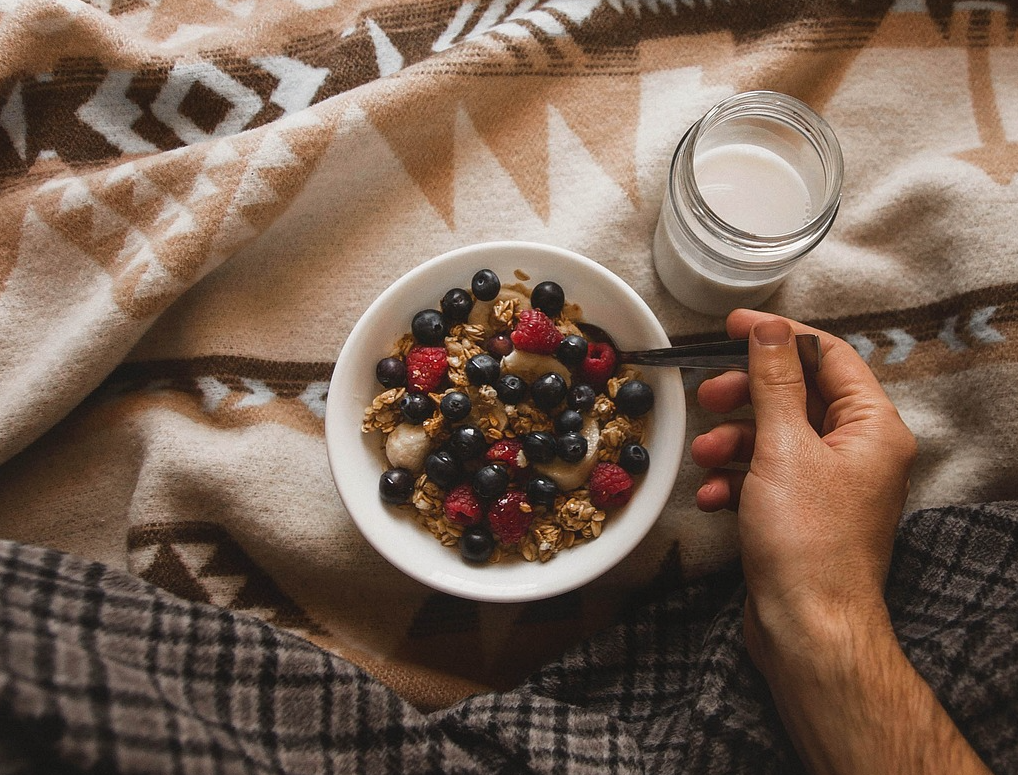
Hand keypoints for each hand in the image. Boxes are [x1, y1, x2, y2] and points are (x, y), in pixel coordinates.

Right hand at [690, 309, 915, 667]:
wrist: (807, 628)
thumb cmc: (808, 542)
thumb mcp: (784, 448)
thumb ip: (774, 382)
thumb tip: (768, 330)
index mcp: (873, 427)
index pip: (829, 356)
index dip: (780, 336)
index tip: (733, 327)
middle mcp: (858, 451)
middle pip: (797, 396)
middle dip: (746, 396)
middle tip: (707, 395)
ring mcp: (831, 484)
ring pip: (776, 437)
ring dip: (733, 441)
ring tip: (705, 456)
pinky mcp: (803, 512)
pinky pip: (767, 476)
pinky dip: (737, 479)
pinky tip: (714, 497)